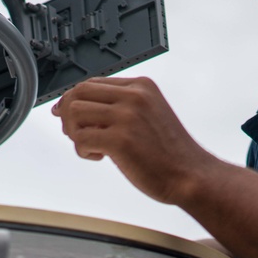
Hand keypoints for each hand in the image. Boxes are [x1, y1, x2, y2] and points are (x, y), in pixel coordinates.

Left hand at [52, 76, 213, 204]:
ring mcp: (127, 116)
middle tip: (73, 132)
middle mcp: (134, 96)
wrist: (191, 175)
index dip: (74, 99)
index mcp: (141, 86)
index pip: (93, 83)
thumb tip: (80, 108)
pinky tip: (100, 157)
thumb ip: (121, 106)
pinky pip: (81, 138)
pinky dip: (83, 150)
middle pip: (79, 92)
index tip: (66, 113)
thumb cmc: (169, 151)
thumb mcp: (148, 114)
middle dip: (68, 113)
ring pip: (75, 113)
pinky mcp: (120, 140)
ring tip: (91, 146)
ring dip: (75, 132)